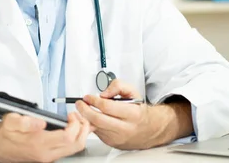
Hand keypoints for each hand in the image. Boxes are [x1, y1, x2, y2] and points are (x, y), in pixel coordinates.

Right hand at [0, 112, 90, 161]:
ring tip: (76, 120)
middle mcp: (47, 153)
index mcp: (39, 144)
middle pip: (77, 144)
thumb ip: (26, 121)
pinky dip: (76, 137)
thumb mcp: (11, 121)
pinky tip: (72, 128)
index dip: (75, 124)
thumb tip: (41, 122)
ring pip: (75, 148)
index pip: (69, 137)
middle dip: (83, 128)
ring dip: (81, 133)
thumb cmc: (5, 133)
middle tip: (78, 116)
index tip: (71, 115)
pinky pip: (69, 149)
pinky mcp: (49, 156)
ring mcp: (49, 156)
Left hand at [75, 79, 192, 149]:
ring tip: (83, 109)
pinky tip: (91, 118)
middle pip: (98, 119)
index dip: (94, 100)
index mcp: (132, 113)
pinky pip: (97, 132)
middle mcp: (125, 127)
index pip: (107, 106)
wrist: (149, 130)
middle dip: (85, 110)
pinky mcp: (111, 143)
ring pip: (95, 127)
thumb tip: (103, 93)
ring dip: (85, 117)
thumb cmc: (139, 111)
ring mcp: (117, 137)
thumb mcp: (133, 92)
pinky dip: (91, 124)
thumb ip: (118, 86)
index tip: (88, 96)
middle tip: (80, 103)